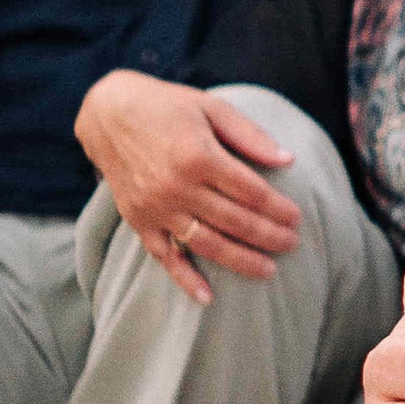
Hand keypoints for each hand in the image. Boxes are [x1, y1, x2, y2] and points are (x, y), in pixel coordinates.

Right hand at [77, 70, 300, 305]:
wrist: (107, 112)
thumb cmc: (165, 106)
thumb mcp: (211, 107)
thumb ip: (249, 135)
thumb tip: (287, 160)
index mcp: (198, 155)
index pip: (251, 192)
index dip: (278, 208)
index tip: (297, 217)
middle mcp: (177, 186)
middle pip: (234, 221)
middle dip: (268, 236)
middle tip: (292, 244)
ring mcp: (156, 207)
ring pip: (207, 243)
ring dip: (240, 261)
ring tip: (268, 270)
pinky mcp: (138, 220)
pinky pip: (164, 256)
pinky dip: (185, 279)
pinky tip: (207, 297)